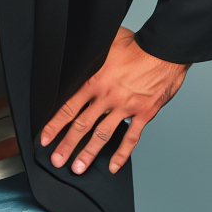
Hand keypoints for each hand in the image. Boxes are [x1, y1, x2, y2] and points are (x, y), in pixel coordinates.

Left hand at [40, 27, 189, 174]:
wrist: (165, 51)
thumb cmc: (137, 45)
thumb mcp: (106, 43)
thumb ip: (90, 53)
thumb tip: (76, 50)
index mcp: (96, 81)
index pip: (69, 107)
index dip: (55, 124)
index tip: (45, 138)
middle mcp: (108, 97)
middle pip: (82, 125)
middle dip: (67, 145)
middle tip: (56, 160)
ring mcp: (126, 108)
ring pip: (103, 135)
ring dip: (88, 153)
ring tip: (77, 168)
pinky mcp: (143, 114)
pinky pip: (131, 138)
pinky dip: (122, 154)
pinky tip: (112, 166)